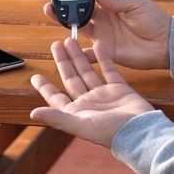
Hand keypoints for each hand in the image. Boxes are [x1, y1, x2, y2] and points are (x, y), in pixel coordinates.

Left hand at [30, 38, 154, 147]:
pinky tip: (97, 44)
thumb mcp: (80, 125)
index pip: (56, 98)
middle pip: (71, 78)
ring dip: (79, 56)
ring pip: (88, 71)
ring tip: (70, 40)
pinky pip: (109, 69)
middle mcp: (88, 102)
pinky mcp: (119, 88)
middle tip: (55, 45)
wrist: (140, 132)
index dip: (45, 88)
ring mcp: (104, 94)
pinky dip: (103, 57)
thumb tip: (33, 113)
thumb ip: (57, 117)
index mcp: (77, 113)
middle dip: (63, 62)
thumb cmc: (110, 133)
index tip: (35, 76)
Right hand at [42, 0, 171, 69]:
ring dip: (61, 17)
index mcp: (109, 1)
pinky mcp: (103, 50)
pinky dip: (74, 51)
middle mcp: (101, 16)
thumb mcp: (136, 4)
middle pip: (76, 5)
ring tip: (48, 9)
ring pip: (75, 24)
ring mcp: (101, 33)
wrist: (165, 45)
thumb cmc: (153, 20)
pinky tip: (62, 46)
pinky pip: (86, 53)